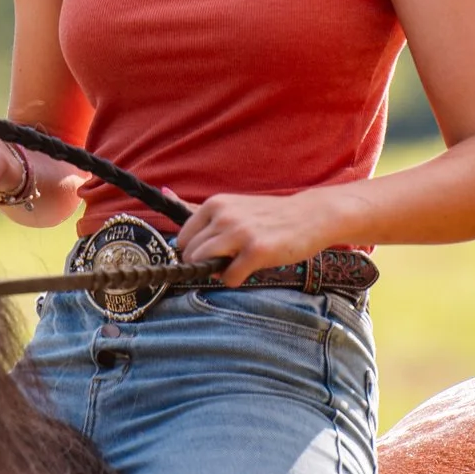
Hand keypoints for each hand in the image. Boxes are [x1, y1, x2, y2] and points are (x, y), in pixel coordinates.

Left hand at [175, 190, 342, 286]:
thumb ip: (199, 207)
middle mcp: (224, 216)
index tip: (211, 252)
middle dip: (204, 264)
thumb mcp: (233, 205)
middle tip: (226, 260)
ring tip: (236, 264)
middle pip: (191, 254)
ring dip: (217, 271)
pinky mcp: (256, 251)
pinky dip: (234, 280)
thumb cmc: (269, 215)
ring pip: (204, 264)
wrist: (310, 216)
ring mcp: (240, 233)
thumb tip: (164, 193)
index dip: (194, 251)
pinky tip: (248, 270)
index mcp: (215, 204)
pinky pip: (228, 277)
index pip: (183, 239)